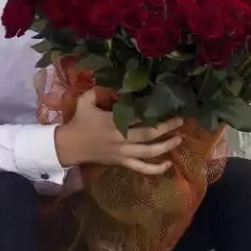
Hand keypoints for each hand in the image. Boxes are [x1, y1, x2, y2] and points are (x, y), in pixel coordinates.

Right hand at [53, 92, 180, 175]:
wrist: (69, 146)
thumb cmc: (79, 122)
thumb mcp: (85, 101)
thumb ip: (99, 90)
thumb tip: (115, 82)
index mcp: (113, 122)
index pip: (138, 116)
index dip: (153, 112)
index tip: (166, 105)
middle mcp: (121, 138)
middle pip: (149, 133)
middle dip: (167, 127)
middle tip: (181, 120)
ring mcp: (123, 153)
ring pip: (149, 151)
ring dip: (166, 146)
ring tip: (179, 139)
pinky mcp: (122, 162)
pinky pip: (142, 168)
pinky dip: (156, 169)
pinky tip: (168, 165)